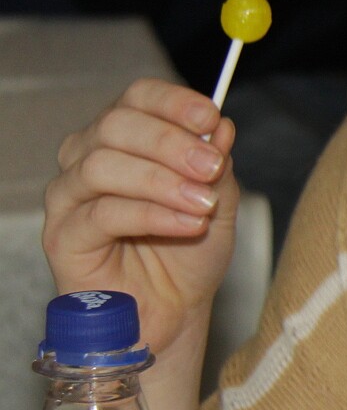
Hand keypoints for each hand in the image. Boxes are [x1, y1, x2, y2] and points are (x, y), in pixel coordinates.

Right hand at [43, 78, 240, 359]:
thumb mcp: (218, 201)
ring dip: (162, 180)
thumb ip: (217, 163)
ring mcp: (69, 198)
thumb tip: (221, 125)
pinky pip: (102, 213)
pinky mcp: (63, 238)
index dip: (173, 102)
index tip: (211, 118)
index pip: (137, 97)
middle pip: (116, 125)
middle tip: (212, 166)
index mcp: (125, 140)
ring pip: (102, 165)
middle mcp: (87, 159)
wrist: (175, 312)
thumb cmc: (189, 254)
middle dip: (171, 142)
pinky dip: (152, 214)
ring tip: (202, 203)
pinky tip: (187, 223)